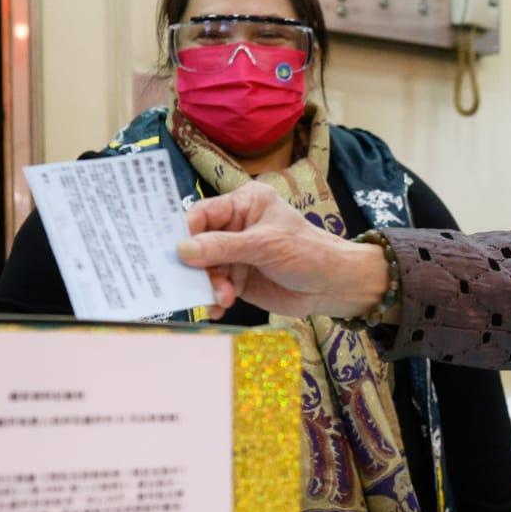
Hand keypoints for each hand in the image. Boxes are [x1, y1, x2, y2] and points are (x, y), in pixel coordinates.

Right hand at [177, 185, 391, 319]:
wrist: (334, 286)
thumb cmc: (308, 253)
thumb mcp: (265, 246)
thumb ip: (223, 247)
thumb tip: (182, 250)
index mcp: (244, 203)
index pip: (204, 212)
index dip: (187, 231)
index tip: (176, 251)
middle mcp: (236, 226)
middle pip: (199, 243)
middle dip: (197, 265)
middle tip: (194, 282)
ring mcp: (236, 254)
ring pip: (206, 269)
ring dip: (209, 285)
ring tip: (223, 298)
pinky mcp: (238, 279)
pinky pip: (215, 287)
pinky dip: (214, 299)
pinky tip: (218, 308)